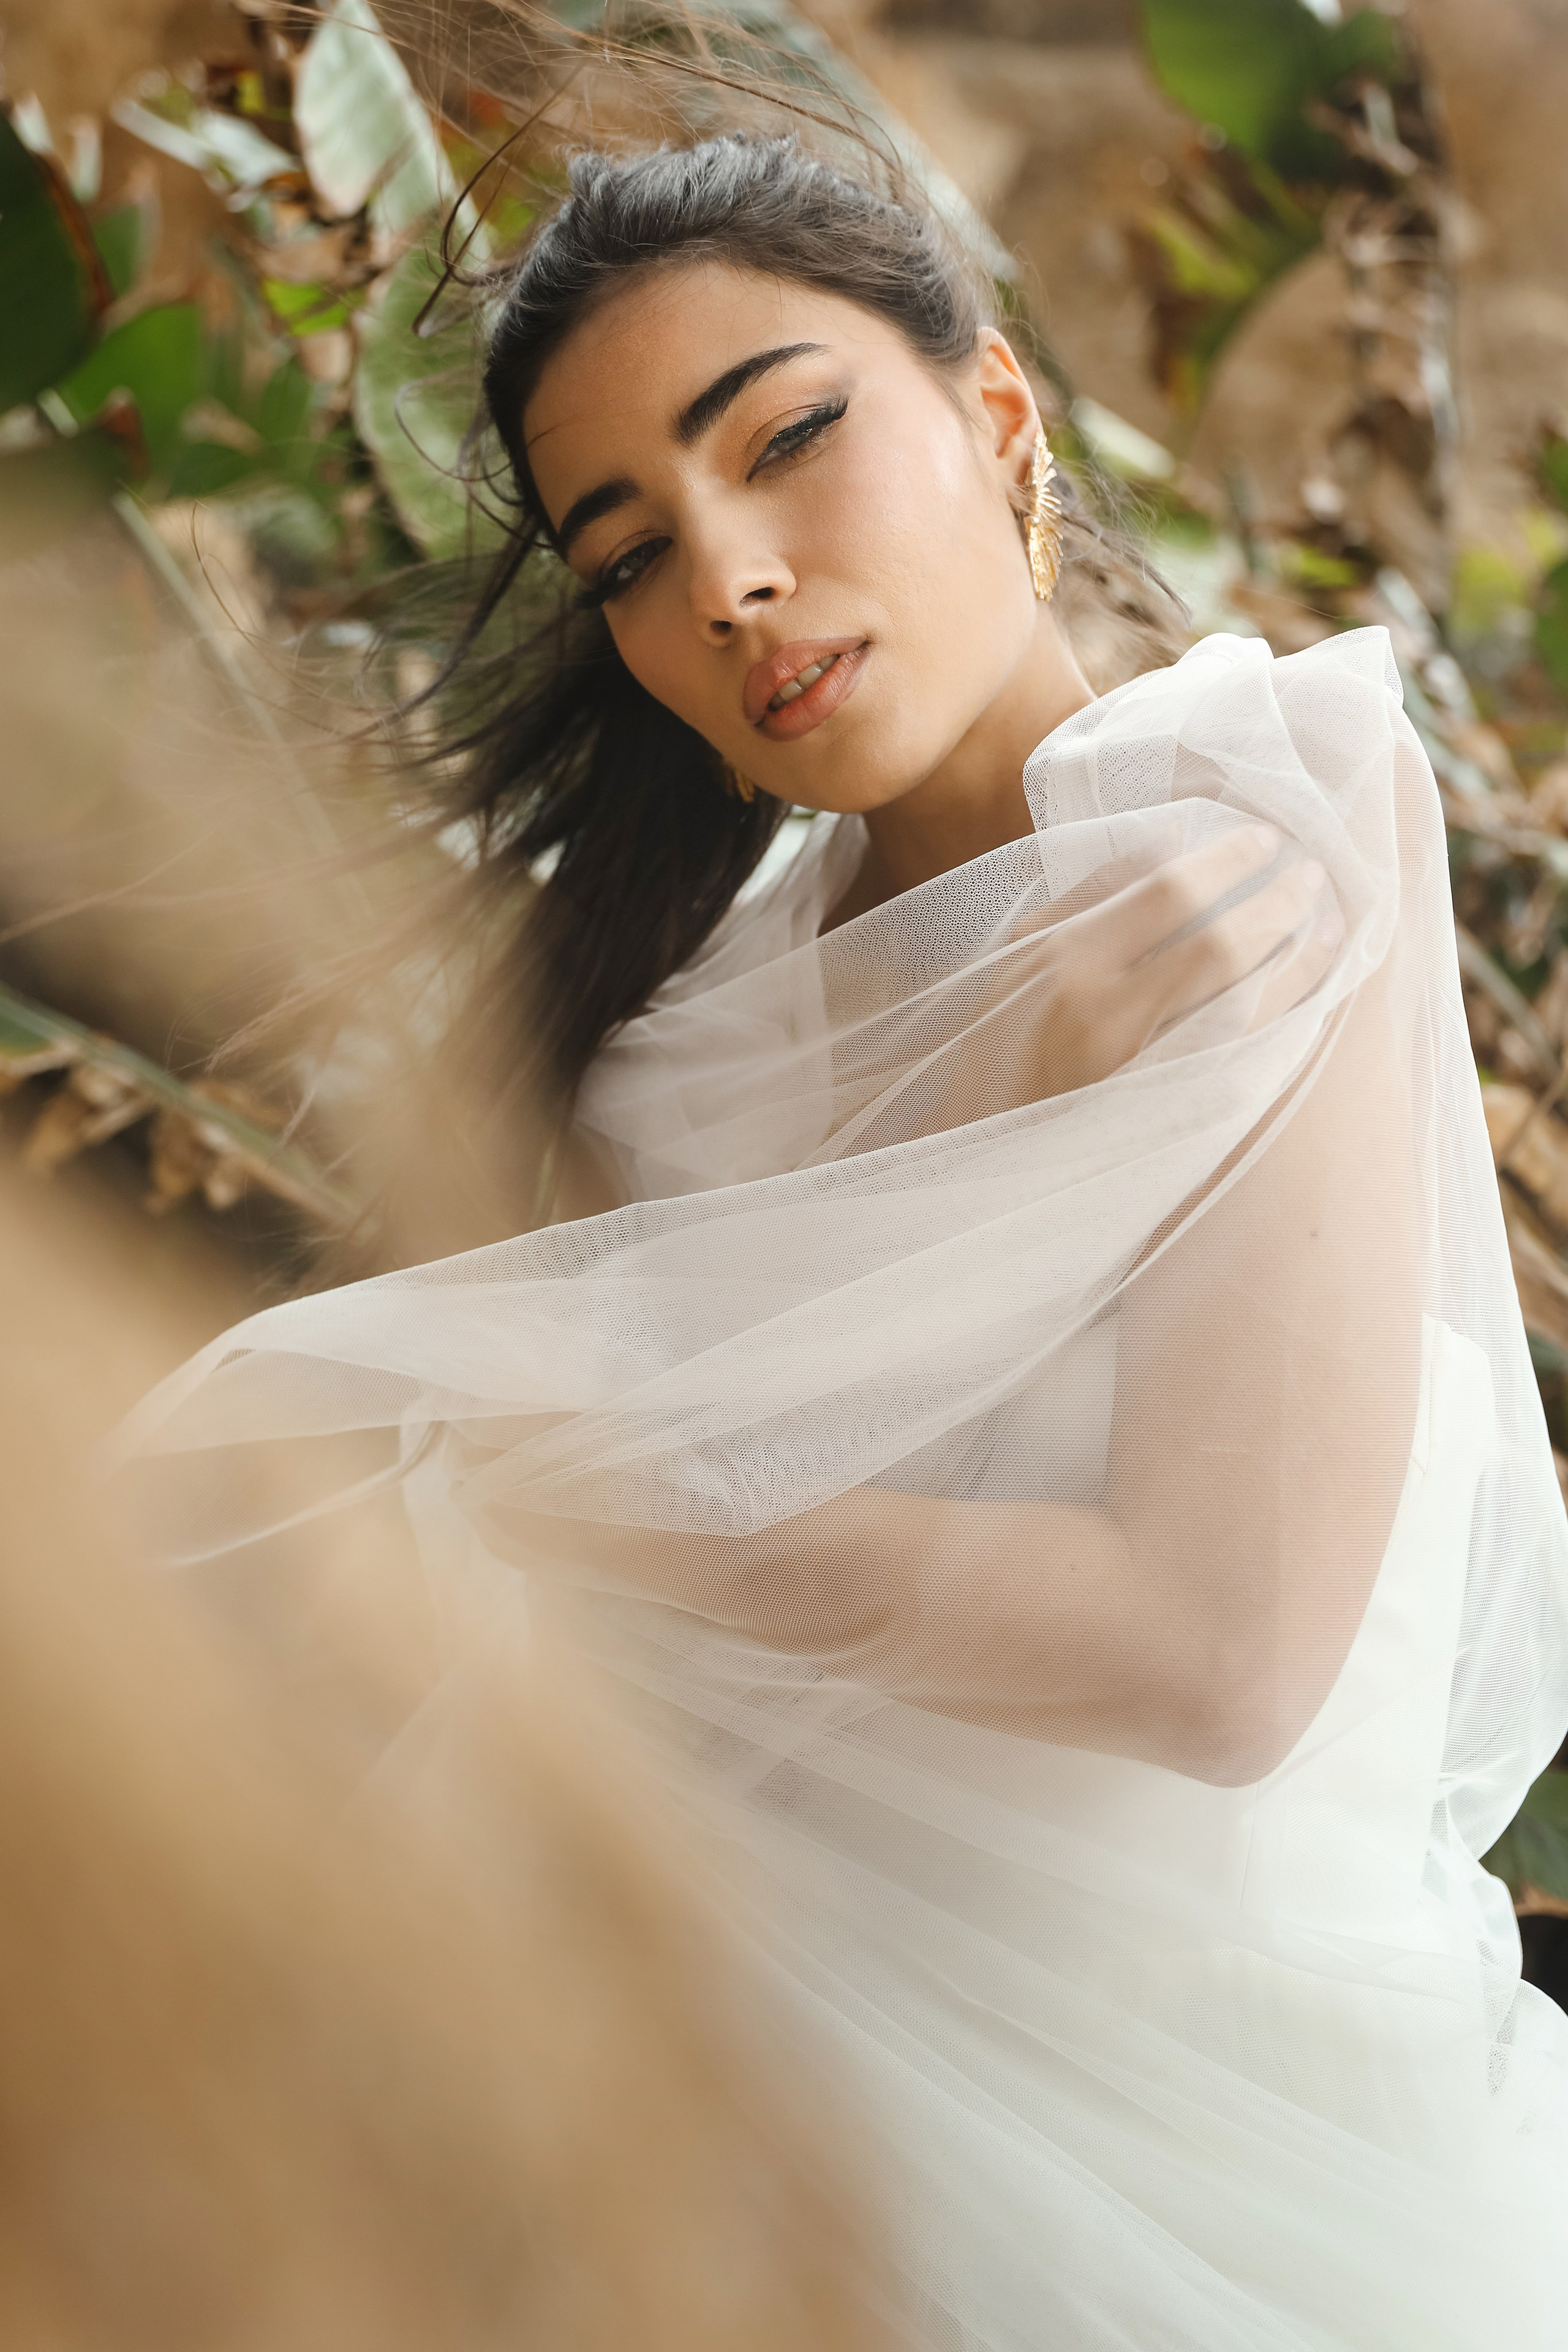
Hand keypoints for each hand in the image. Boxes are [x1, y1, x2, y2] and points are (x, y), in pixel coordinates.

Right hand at [921, 826, 1340, 1126]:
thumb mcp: (1023, 953)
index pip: (1168, 893)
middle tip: (1315, 873)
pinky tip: (1309, 990)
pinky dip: (1286, 1017)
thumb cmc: (1001, 1038)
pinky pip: (1250, 1056)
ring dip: (1299, 961)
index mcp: (1067, 963)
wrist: (990, 1144)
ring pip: (1248, 1005)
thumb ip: (1093, 893)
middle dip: (1278, 905)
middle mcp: (1109, 1015)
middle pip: (1220, 947)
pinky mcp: (1169, 1112)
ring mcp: (1145, 1070)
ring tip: (1332, 925)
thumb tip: (1171, 838)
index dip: (1228, 860)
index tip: (1269, 837)